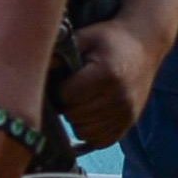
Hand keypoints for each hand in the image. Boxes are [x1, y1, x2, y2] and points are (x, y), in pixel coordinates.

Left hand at [58, 21, 164, 143]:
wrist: (144, 46)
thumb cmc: (108, 40)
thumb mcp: (83, 37)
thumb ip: (59, 54)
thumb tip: (32, 70)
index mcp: (106, 75)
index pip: (66, 96)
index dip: (57, 89)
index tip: (59, 79)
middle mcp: (120, 98)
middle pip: (74, 115)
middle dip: (64, 104)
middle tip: (67, 90)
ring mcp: (127, 114)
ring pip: (84, 131)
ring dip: (75, 119)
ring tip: (78, 101)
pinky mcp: (130, 123)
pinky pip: (101, 140)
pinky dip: (89, 132)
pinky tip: (87, 116)